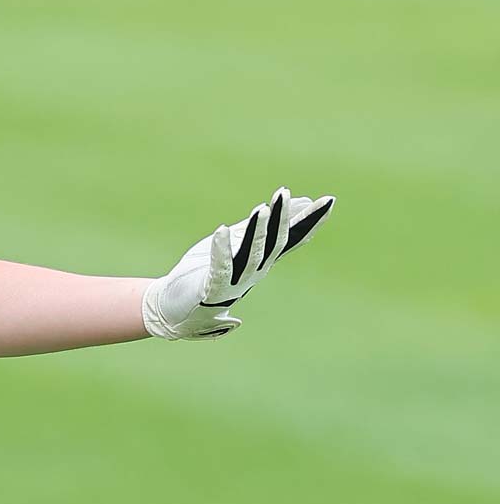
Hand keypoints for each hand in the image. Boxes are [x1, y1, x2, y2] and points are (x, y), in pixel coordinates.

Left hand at [141, 186, 336, 339]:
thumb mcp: (236, 247)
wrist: (175, 311)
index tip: (328, 200)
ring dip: (257, 231)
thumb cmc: (205, 276)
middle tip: (286, 192)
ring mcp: (234, 282)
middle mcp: (253, 273)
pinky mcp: (212, 289)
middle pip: (275, 242)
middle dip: (282, 218)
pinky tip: (221, 230)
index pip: (290, 239)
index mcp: (260, 263)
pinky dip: (222, 249)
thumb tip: (287, 212)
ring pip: (251, 254)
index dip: (309, 221)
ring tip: (262, 207)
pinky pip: (220, 267)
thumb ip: (258, 230)